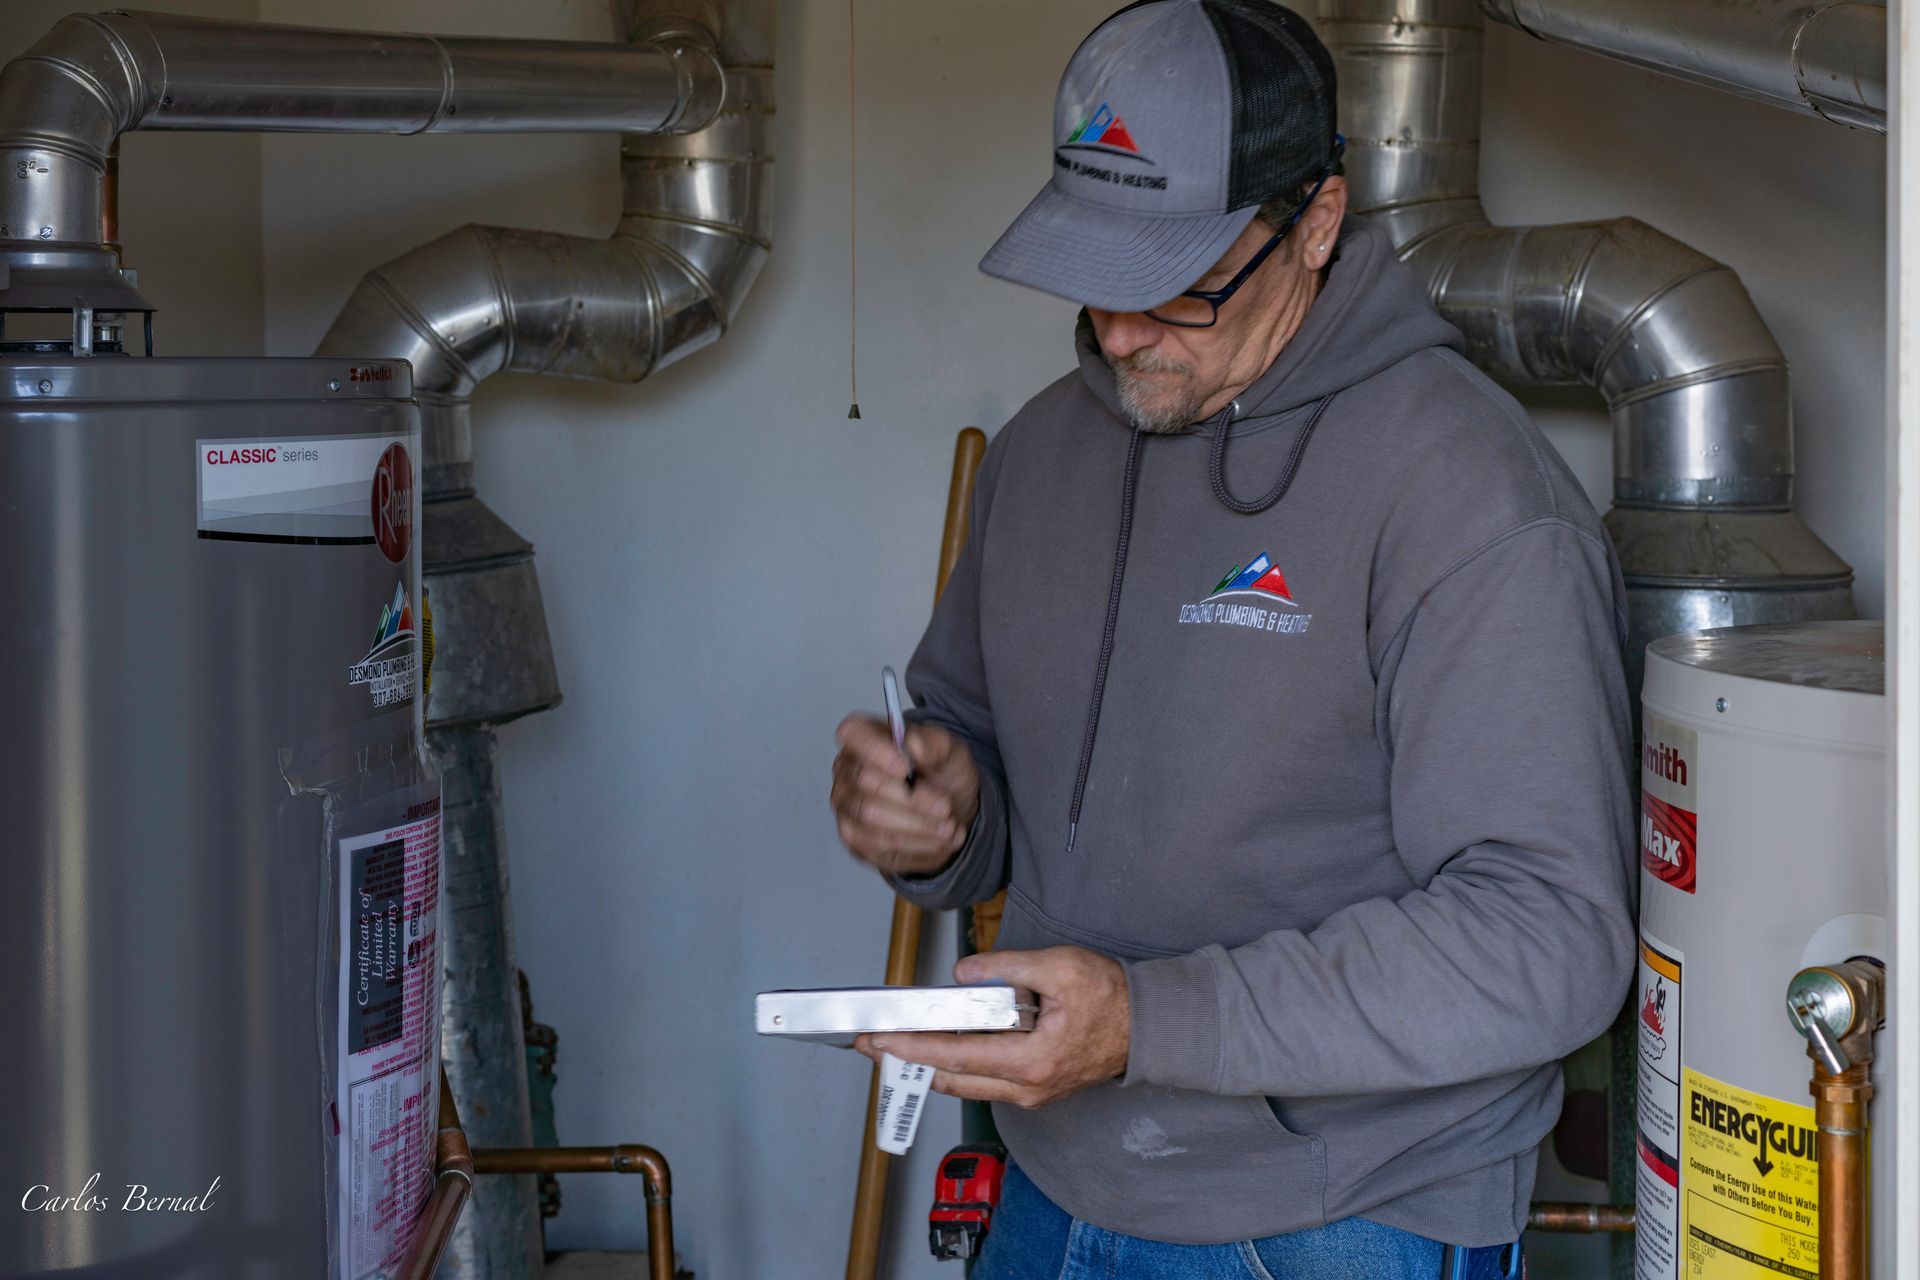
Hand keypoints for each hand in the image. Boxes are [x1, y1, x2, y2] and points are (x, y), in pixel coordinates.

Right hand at [831, 714, 979, 876]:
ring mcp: (847, 805)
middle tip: (945, 807)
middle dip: (913, 799)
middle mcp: (848, 769)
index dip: (875, 751)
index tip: (905, 768)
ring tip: (949, 827)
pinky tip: (939, 840)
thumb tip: (914, 744)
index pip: (852, 734)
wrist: (948, 810)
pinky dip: (915, 844)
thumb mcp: (949, 750)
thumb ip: (934, 743)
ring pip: (872, 818)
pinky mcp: (855, 838)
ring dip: (918, 826)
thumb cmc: (940, 772)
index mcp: (865, 735)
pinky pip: (878, 844)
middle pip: (867, 783)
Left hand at [854, 947, 1129, 1108]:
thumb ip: (1008, 969)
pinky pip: (984, 1081)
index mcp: (1031, 1061)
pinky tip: (938, 1048)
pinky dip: (955, 1066)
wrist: (1151, 1026)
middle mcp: (1027, 1087)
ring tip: (894, 1045)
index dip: (911, 1046)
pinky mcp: (1035, 1086)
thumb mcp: (1060, 967)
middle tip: (869, 1044)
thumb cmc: (1112, 997)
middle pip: (951, 1079)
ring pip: (966, 1084)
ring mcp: (1032, 1092)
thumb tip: (964, 975)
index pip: (955, 1056)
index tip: (877, 1039)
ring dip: (927, 1065)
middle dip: (907, 1061)